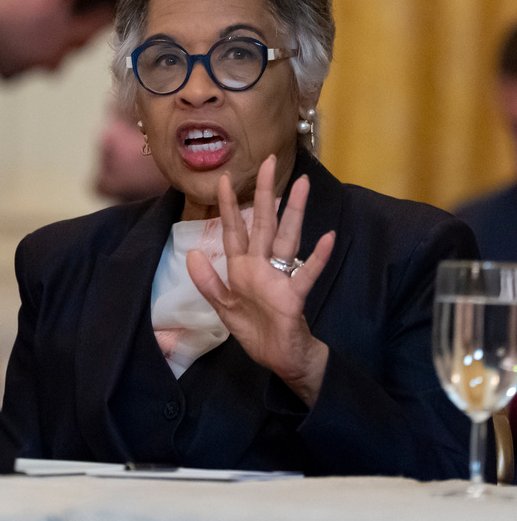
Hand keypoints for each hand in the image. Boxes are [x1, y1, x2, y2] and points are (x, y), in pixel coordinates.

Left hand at [185, 155, 334, 406]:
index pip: (234, 231)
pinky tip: (327, 238)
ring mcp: (280, 278)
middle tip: (268, 162)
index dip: (229, 207)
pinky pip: (306, 274)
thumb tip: (193, 253)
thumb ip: (208, 282)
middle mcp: (262, 266)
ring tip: (301, 185)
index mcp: (242, 268)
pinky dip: (317, 258)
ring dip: (294, 213)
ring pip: (287, 239)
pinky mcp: (294, 296)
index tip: (224, 180)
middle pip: (264, 224)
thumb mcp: (224, 307)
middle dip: (264, 194)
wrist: (280, 358)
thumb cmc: (256, 330)